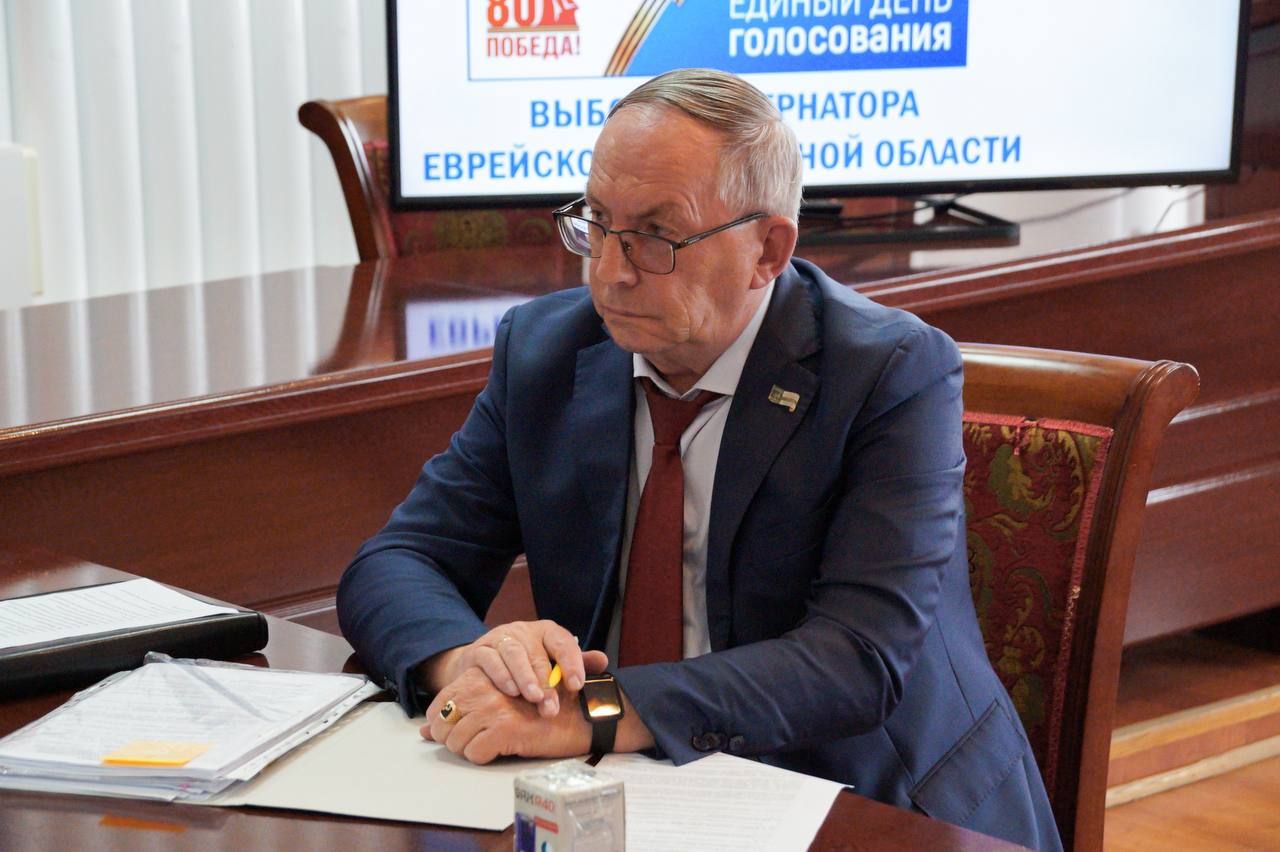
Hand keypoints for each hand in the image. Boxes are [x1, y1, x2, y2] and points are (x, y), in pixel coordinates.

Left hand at [421, 667, 591, 763]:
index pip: (440, 704)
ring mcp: (493, 709)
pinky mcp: (505, 729)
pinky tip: (500, 751)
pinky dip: (484, 758)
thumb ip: (458, 711)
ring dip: (469, 750)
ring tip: (490, 746)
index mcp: (480, 676)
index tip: (457, 732)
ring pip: (456, 743)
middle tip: (475, 742)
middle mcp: (483, 689)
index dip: (442, 725)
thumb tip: (423, 732)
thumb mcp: (496, 702)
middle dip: (453, 740)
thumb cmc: (536, 708)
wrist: (577, 713)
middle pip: (443, 725)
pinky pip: (476, 754)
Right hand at [424, 620, 607, 716]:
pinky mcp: (479, 650)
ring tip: (533, 698)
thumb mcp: (551, 662)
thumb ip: (575, 662)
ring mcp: (500, 638)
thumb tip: (603, 660)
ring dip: (525, 676)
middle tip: (552, 708)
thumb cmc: (525, 666)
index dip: (571, 662)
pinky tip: (511, 691)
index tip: (576, 686)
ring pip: (514, 653)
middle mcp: (523, 631)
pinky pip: (490, 660)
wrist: (482, 666)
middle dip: (547, 682)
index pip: (562, 641)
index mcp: (546, 632)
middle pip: (538, 653)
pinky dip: (501, 675)